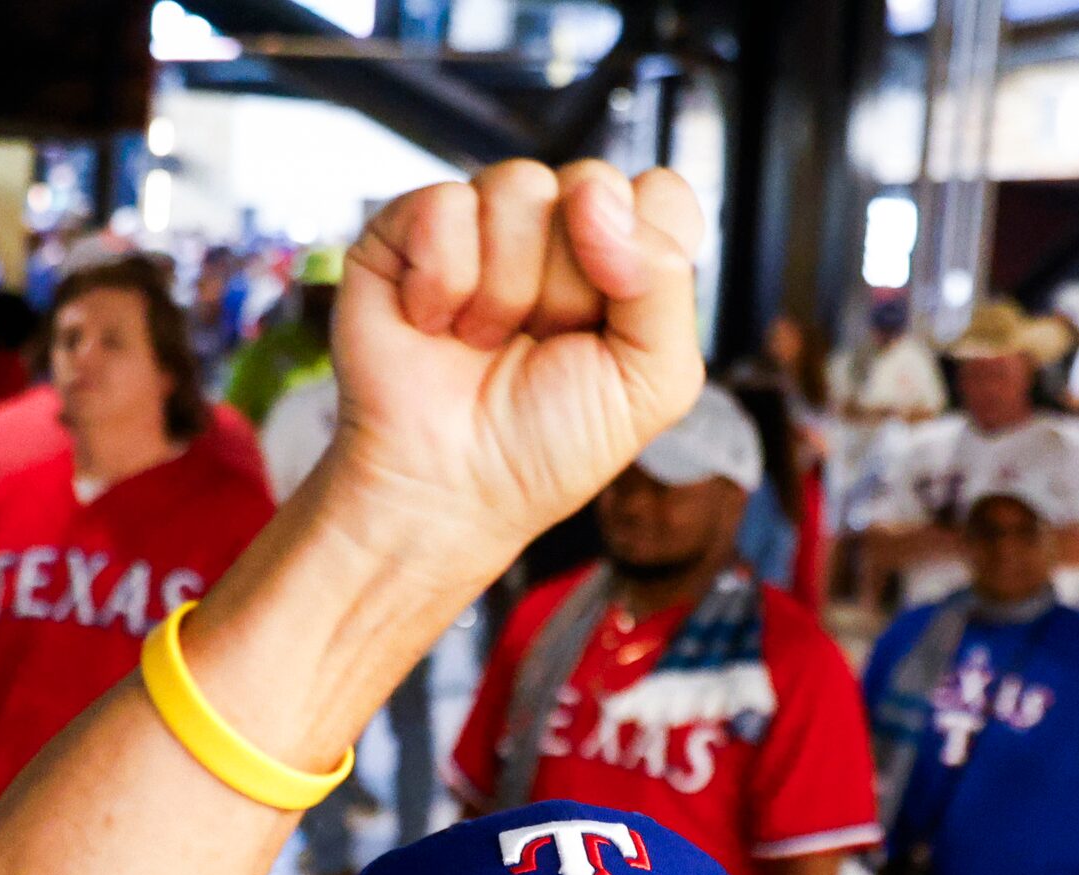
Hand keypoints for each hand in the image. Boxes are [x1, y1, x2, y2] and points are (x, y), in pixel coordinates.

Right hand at [328, 160, 705, 574]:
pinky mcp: (413, 224)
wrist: (448, 486)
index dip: (642, 243)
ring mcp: (485, 223)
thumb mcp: (651, 383)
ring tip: (484, 339)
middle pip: (592, 184)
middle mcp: (557, 232)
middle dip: (570, 282)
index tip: (613, 307)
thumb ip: (665, 285)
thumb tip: (600, 202)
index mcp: (624, 262)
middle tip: (541, 340)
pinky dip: (443, 281)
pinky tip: (435, 322)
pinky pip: (447, 204)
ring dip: (505, 288)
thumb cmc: (547, 445)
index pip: (661, 194)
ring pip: (520, 186)